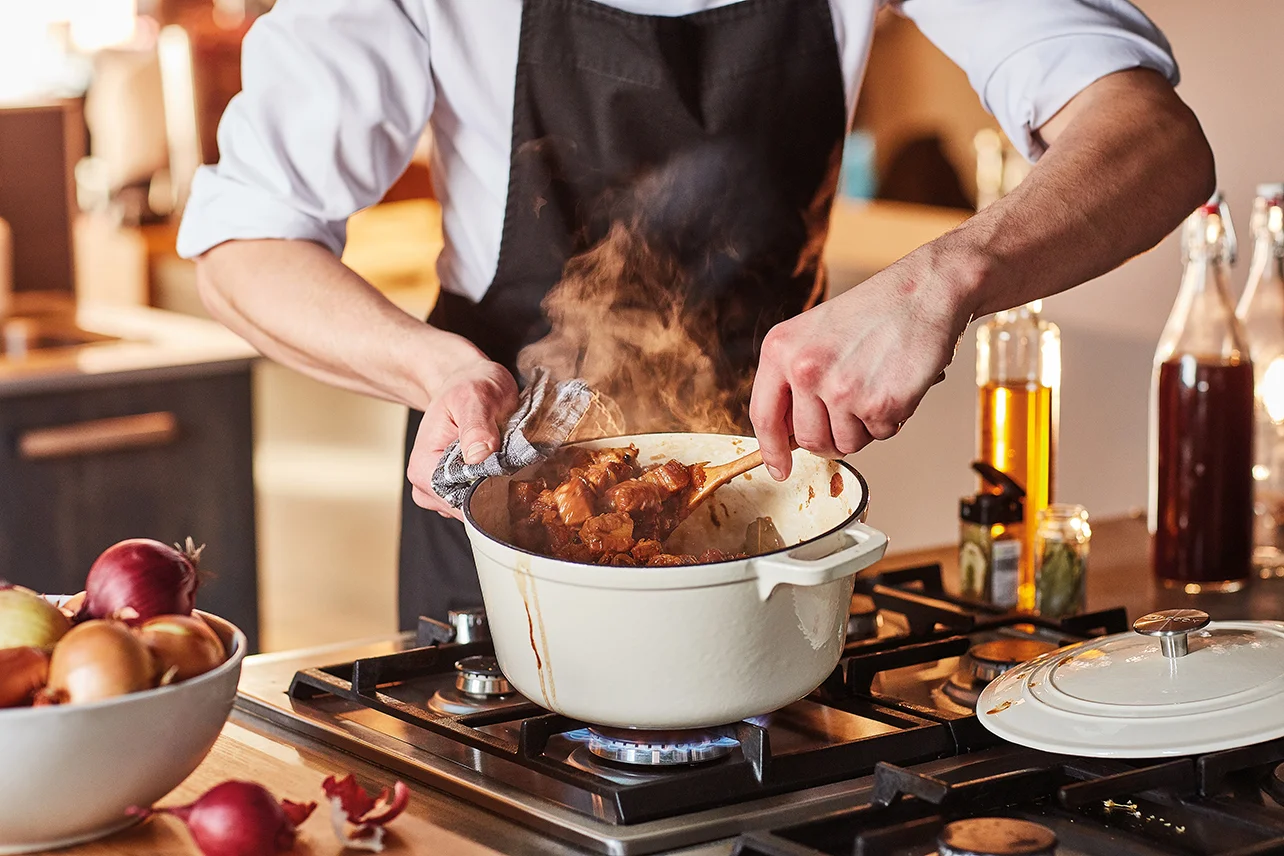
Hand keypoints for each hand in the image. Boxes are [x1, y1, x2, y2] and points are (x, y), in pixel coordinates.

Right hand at [406, 359, 518, 518]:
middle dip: (492, 493)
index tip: (506, 475)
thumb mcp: (475, 398)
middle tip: (512, 463)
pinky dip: (496, 490)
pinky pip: (480, 501)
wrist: (468, 381)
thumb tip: (479, 456)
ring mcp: (444, 489)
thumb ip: (476, 427)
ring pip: (475, 508)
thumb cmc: (468, 386)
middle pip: (464, 510)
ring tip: (507, 461)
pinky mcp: (459, 489)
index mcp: (423, 465)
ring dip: (496, 491)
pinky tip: (504, 468)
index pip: (452, 501)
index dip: (483, 494)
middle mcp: (427, 483)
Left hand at [750, 241, 978, 479]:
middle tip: (850, 414)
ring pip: (846, 443)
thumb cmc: (872, 313)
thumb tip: (787, 435)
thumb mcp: (812, 334)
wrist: (923, 292)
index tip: (779, 469)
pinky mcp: (879, 404)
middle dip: (830, 438)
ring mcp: (842, 389)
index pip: (763, 415)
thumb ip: (793, 380)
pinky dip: (892, 418)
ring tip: (875, 386)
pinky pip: (880, 435)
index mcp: (780, 350)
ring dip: (863, 427)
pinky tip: (895, 383)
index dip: (771, 450)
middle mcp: (805, 370)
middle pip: (808, 439)